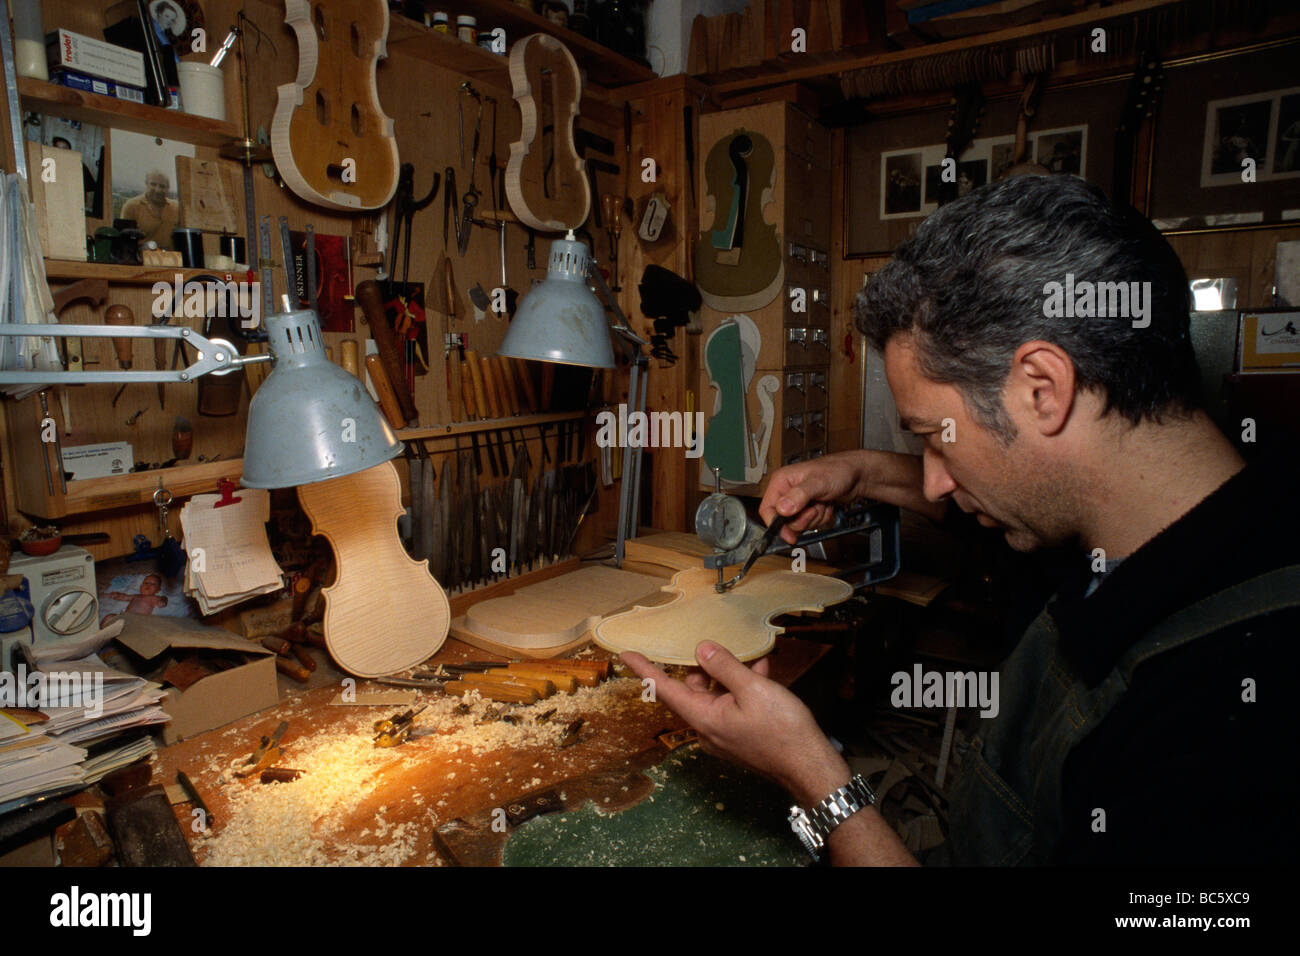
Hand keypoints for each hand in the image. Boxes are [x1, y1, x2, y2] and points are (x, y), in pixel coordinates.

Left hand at [622, 642, 849, 804]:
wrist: (810, 768)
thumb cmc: (782, 731)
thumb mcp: (753, 690)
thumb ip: (725, 667)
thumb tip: (701, 649)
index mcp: (703, 717)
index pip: (664, 689)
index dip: (645, 669)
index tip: (626, 654)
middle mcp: (708, 727)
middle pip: (692, 689)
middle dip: (699, 665)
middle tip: (706, 642)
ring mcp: (724, 733)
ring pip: (715, 694)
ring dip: (727, 673)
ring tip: (744, 652)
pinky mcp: (740, 735)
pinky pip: (732, 704)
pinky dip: (742, 685)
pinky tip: (761, 668)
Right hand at [758, 454, 862, 543]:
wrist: (856, 475)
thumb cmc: (838, 470)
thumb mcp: (818, 482)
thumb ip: (799, 495)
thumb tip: (782, 509)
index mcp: (782, 482)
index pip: (768, 509)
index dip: (776, 525)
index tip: (788, 535)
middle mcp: (788, 492)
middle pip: (784, 521)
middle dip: (804, 519)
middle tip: (815, 507)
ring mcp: (798, 502)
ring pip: (799, 524)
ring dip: (815, 518)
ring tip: (822, 503)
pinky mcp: (809, 509)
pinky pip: (811, 524)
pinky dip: (822, 518)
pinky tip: (826, 505)